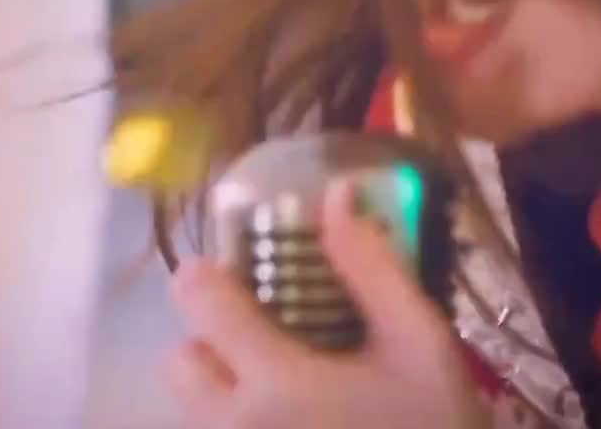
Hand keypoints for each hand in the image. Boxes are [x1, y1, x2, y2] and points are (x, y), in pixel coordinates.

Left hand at [163, 182, 487, 428]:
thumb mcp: (419, 347)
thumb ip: (371, 269)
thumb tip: (335, 195)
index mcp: (273, 382)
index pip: (195, 299)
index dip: (211, 274)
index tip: (245, 276)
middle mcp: (233, 426)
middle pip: (181, 360)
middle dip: (213, 340)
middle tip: (268, 341)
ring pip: (192, 406)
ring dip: (222, 387)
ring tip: (286, 392)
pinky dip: (236, 421)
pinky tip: (293, 423)